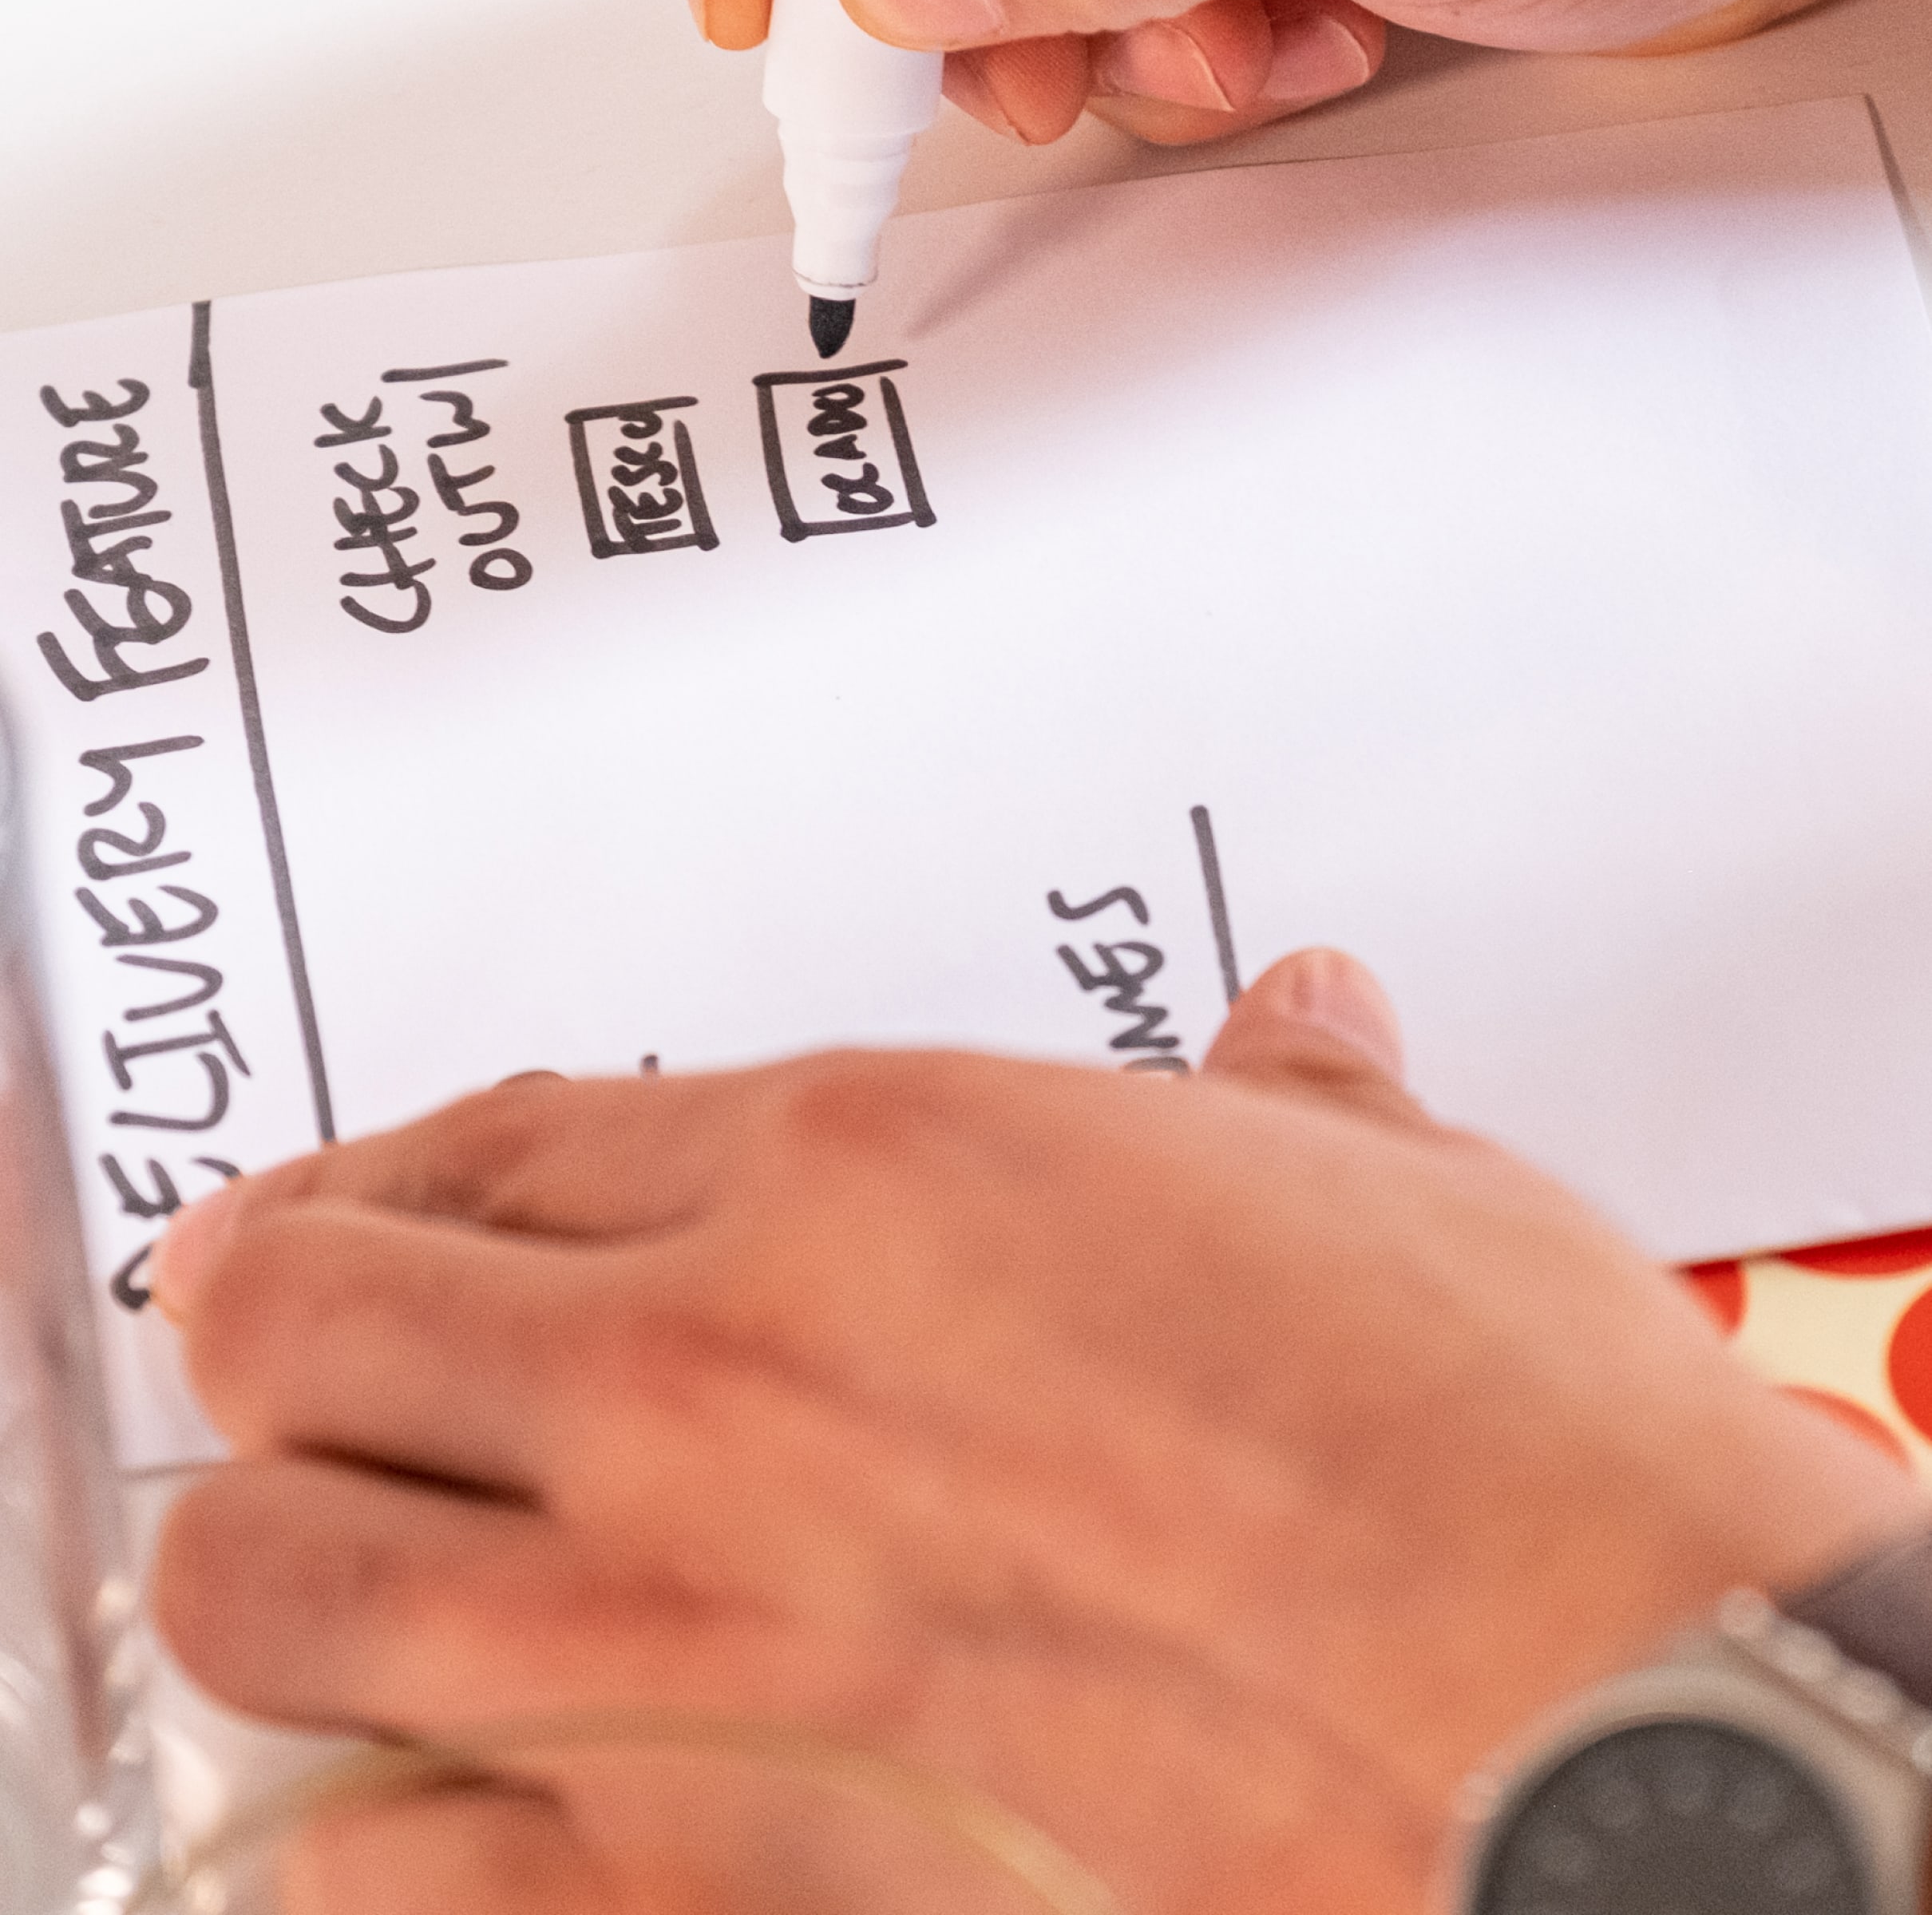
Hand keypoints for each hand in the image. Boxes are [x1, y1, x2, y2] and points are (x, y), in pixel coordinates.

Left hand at [150, 951, 1920, 1914]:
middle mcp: (721, 1386)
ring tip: (292, 1558)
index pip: (507, 1140)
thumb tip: (1304, 1020)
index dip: (399, 1172)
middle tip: (271, 1337)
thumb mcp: (1391, 1193)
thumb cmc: (1505, 1462)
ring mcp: (685, 1652)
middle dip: (267, 1325)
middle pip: (314, 1323)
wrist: (1596, 1729)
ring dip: (261, 1562)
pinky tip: (384, 1806)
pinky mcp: (705, 1893)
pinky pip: (378, 1872)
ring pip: (275, 1588)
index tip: (352, 1206)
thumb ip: (1287, 1101)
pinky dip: (347, 1834)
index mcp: (868, 1173)